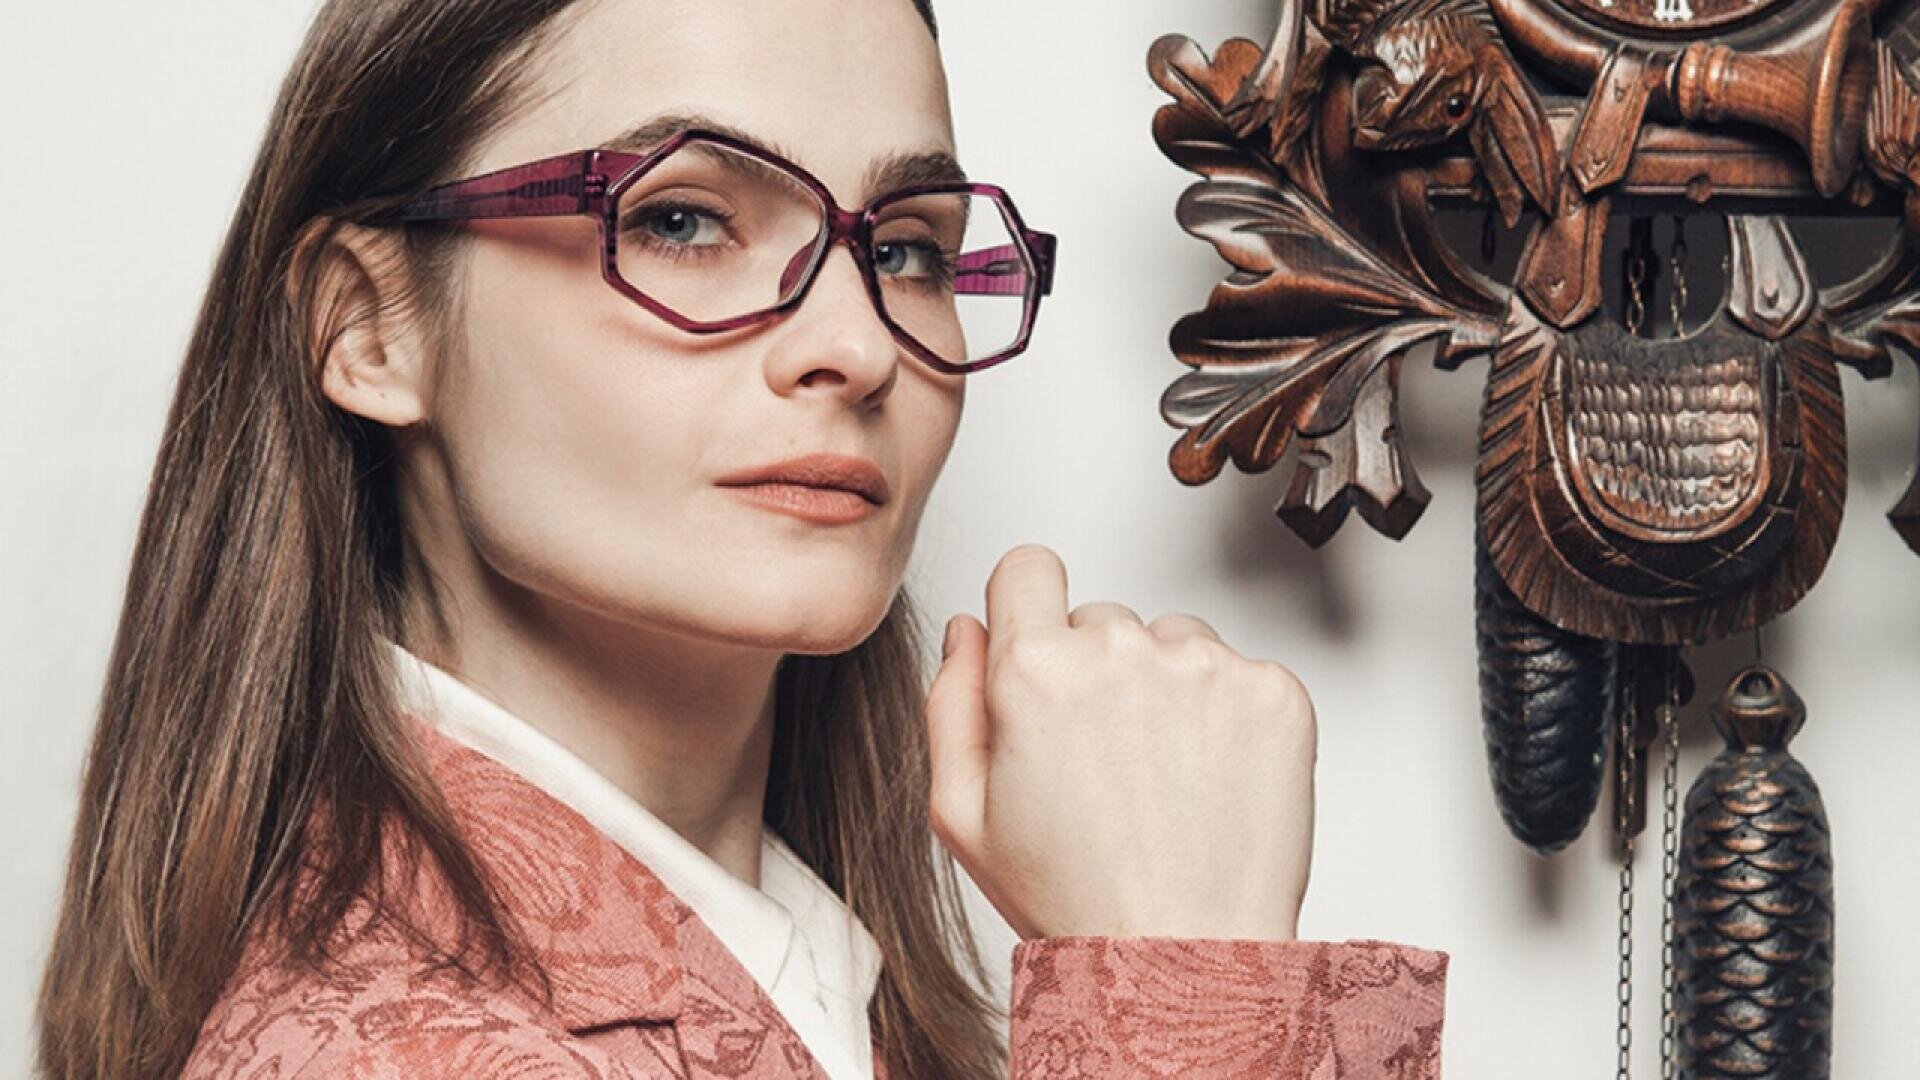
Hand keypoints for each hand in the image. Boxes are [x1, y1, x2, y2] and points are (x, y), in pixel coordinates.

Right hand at [925, 543, 1316, 941]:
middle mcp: (1122, 650)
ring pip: (1172, 642)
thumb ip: (950, 703)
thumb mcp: (961, 814)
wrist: (1186, 960)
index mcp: (1036, 670)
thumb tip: (968, 630)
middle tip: (1104, 764)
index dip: (1028, 609)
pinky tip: (1209, 783)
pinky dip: (1227, 716)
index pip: (1027, 568)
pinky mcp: (1274, 692)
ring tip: (1162, 781)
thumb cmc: (1074, 899)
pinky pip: (1238, 672)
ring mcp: (1206, 666)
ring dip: (1165, 689)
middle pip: (1101, 618)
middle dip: (1097, 671)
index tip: (1044, 648)